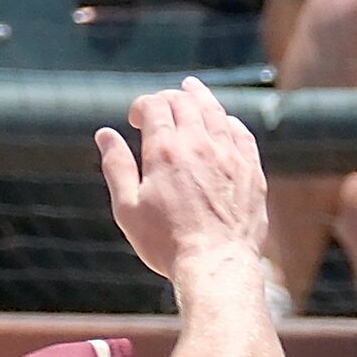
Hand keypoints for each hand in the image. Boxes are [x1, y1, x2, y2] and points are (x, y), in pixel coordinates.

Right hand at [97, 76, 267, 281]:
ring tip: (191, 90)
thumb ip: (117, 167)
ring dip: (200, 97)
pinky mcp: (251, 171)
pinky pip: (241, 133)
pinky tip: (224, 122)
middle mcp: (200, 145)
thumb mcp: (128, 208)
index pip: (154, 106)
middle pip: (185, 102)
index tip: (136, 118)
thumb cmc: (167, 243)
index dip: (142, 105)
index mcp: (165, 151)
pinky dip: (228, 121)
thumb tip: (105, 134)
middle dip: (168, 97)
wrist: (215, 266)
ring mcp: (229, 155)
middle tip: (160, 105)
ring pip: (215, 112)